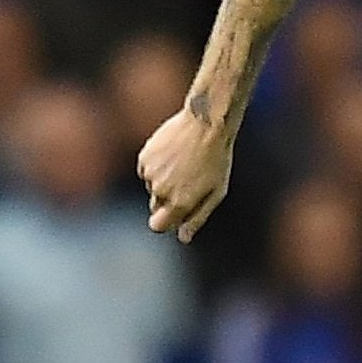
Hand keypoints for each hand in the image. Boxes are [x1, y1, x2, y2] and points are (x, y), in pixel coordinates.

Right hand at [138, 104, 235, 241]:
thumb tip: (183, 238)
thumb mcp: (216, 192)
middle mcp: (161, 190)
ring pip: (152, 186)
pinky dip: (157, 166)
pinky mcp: (145, 157)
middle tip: (188, 182)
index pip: (158, 225)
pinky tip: (174, 155)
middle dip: (168, 201)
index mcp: (179, 202)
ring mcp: (150, 173)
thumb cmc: (217, 160)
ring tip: (185, 164)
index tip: (174, 215)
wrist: (206, 124)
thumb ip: (197, 217)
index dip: (166, 222)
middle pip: (156, 207)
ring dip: (164, 181)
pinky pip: (147, 170)